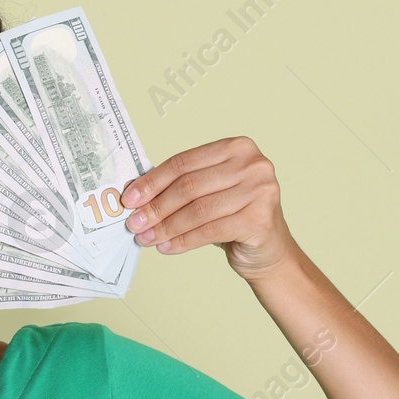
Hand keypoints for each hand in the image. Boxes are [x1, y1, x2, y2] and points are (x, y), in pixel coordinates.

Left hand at [120, 135, 301, 281]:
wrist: (268, 250)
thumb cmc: (234, 217)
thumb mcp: (209, 193)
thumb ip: (180, 186)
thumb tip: (135, 194)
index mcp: (237, 147)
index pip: (184, 162)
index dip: (152, 181)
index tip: (129, 198)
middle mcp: (253, 164)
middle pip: (189, 186)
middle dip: (156, 207)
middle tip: (134, 223)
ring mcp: (260, 191)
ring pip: (198, 210)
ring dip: (166, 227)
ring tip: (146, 238)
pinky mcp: (260, 220)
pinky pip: (210, 231)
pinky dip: (183, 241)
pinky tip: (166, 247)